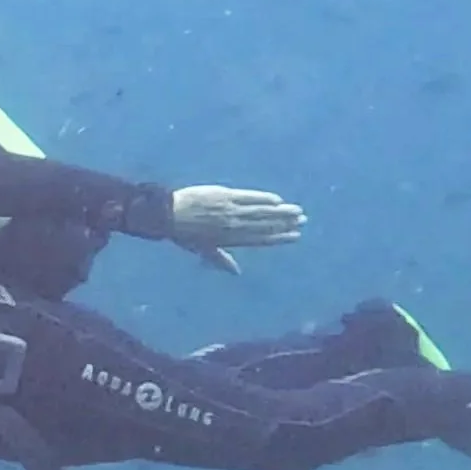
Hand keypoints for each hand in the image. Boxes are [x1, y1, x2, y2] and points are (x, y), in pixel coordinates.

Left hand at [170, 186, 306, 264]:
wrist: (168, 213)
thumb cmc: (183, 233)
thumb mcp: (202, 250)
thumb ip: (221, 259)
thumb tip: (236, 273)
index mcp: (229, 240)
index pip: (260, 240)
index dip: (278, 238)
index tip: (295, 236)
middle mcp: (233, 226)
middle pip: (265, 225)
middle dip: (285, 223)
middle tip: (302, 221)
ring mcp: (230, 210)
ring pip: (260, 211)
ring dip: (280, 211)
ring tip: (296, 210)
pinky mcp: (225, 196)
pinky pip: (249, 197)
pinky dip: (263, 198)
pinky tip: (276, 199)